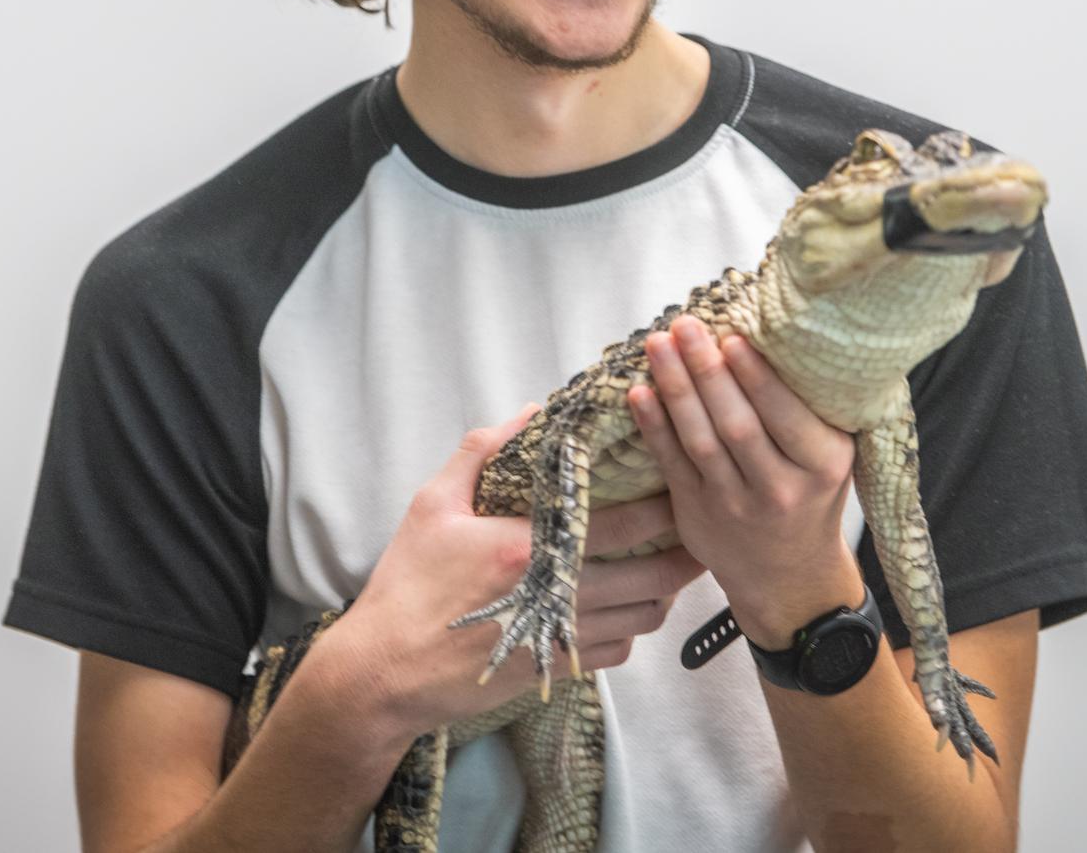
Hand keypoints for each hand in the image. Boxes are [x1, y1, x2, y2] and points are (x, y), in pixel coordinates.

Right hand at [325, 403, 704, 738]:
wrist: (385, 674)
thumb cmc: (406, 586)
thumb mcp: (432, 505)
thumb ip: (481, 452)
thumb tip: (531, 413)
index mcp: (527, 549)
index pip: (619, 525)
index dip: (661, 506)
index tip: (682, 483)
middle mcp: (555, 597)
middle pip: (650, 578)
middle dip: (685, 553)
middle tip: (701, 528)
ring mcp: (559, 639)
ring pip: (643, 618)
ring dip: (665, 591)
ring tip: (675, 564)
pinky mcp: (555, 670)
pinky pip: (618, 652)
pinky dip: (633, 628)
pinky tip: (630, 606)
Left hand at [626, 316, 863, 645]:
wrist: (789, 575)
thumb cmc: (810, 494)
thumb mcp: (830, 456)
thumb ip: (809, 409)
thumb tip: (772, 332)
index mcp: (824, 465)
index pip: (787, 416)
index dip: (756, 378)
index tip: (733, 338)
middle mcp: (780, 488)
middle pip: (736, 424)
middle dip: (706, 370)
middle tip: (684, 324)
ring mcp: (735, 505)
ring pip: (700, 440)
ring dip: (675, 388)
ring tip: (658, 344)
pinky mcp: (697, 514)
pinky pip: (672, 464)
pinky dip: (653, 427)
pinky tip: (638, 393)